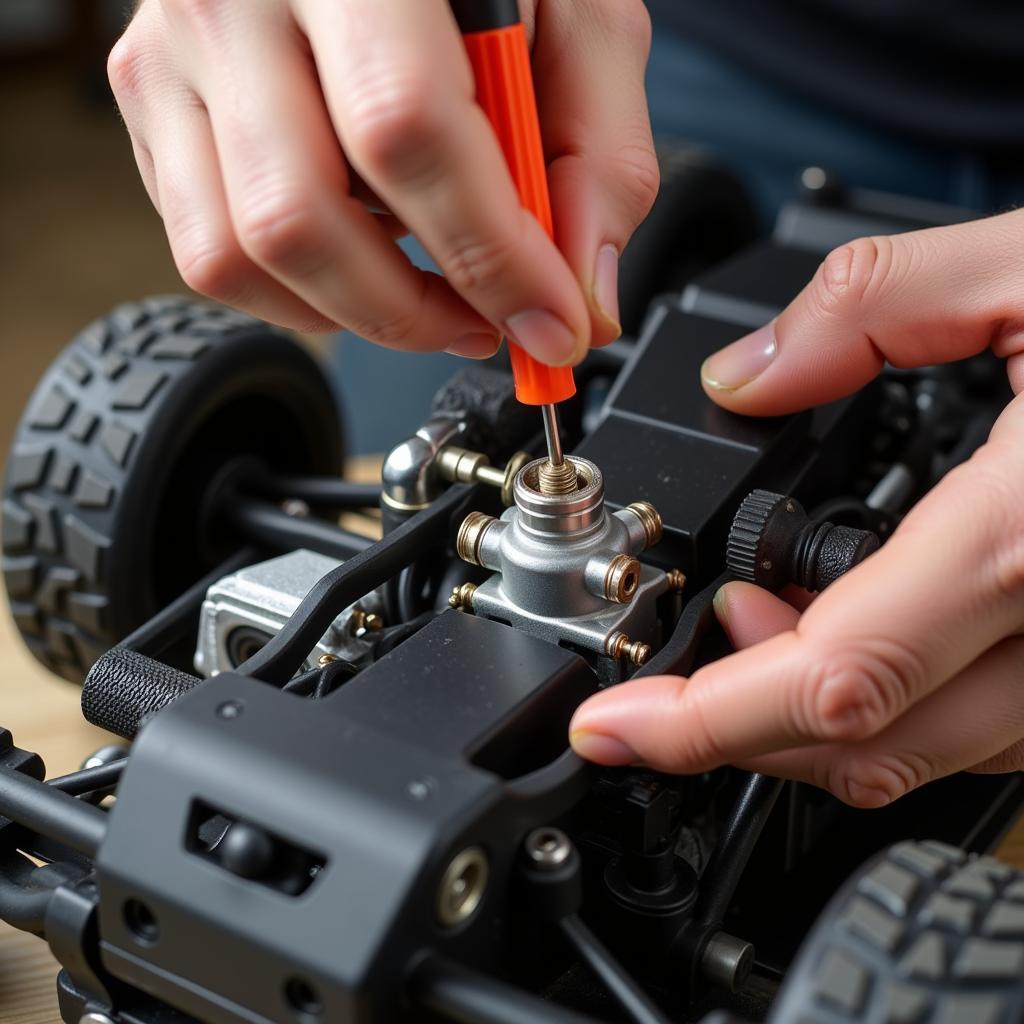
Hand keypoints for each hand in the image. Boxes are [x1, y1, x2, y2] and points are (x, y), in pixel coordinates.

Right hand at [108, 0, 656, 360]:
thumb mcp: (579, 21)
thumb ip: (599, 155)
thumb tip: (582, 300)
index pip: (404, 128)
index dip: (487, 254)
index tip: (550, 322)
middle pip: (299, 216)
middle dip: (412, 311)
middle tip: (487, 324)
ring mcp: (175, 51)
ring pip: (237, 254)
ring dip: (355, 313)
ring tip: (432, 297)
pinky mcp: (152, 104)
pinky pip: (211, 252)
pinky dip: (303, 292)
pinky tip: (365, 255)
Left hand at [570, 208, 1023, 806]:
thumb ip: (870, 309)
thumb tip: (749, 373)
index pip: (831, 679)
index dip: (700, 723)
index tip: (612, 730)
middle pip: (860, 743)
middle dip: (734, 718)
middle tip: (683, 650)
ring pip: (922, 751)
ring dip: (809, 706)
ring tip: (760, 620)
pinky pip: (987, 727)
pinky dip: (893, 696)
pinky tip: (862, 628)